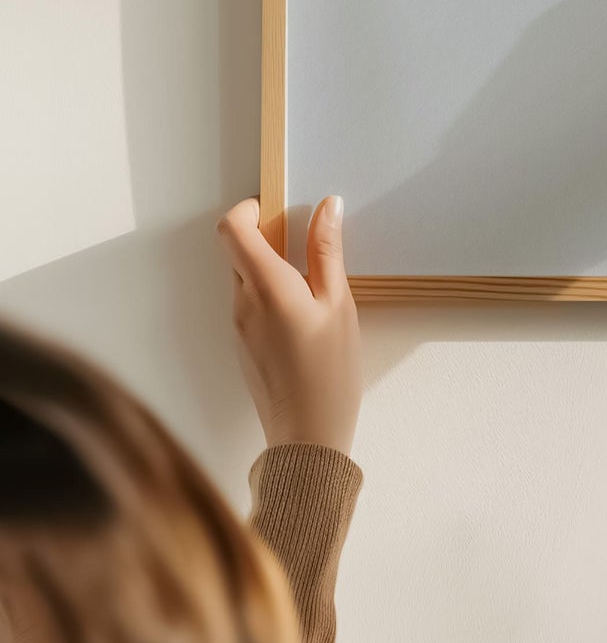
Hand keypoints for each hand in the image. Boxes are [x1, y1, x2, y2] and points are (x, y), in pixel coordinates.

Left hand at [216, 196, 360, 454]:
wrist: (306, 437)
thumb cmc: (329, 370)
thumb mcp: (338, 304)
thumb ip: (327, 251)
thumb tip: (327, 205)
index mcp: (265, 286)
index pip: (232, 229)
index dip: (248, 208)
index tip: (276, 207)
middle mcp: (242, 302)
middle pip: (237, 252)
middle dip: (266, 237)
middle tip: (305, 242)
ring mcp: (238, 326)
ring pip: (244, 278)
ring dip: (270, 266)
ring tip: (313, 283)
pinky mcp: (243, 345)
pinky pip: (250, 304)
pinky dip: (271, 293)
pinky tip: (304, 314)